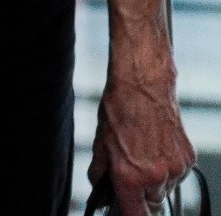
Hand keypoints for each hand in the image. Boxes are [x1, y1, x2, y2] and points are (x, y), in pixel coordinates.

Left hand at [93, 64, 194, 214]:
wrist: (144, 87)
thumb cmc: (119, 111)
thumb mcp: (100, 144)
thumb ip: (100, 174)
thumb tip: (101, 191)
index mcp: (130, 176)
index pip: (135, 215)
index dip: (129, 215)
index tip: (124, 212)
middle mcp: (156, 177)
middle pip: (151, 204)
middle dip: (140, 196)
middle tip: (130, 178)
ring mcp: (175, 168)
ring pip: (165, 189)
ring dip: (155, 182)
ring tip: (142, 156)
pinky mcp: (188, 158)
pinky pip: (176, 175)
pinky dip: (167, 169)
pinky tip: (155, 150)